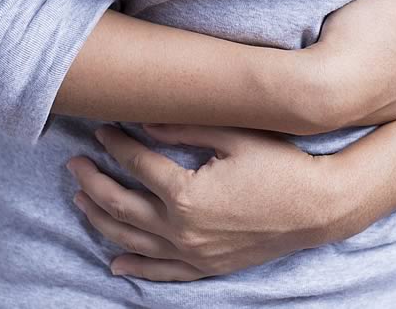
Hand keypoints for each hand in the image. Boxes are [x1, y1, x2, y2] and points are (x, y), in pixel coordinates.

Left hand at [68, 125, 356, 280]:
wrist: (320, 207)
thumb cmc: (282, 166)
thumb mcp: (234, 137)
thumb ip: (185, 129)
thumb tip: (144, 122)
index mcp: (185, 194)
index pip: (136, 165)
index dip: (115, 145)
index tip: (102, 130)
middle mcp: (182, 230)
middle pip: (120, 206)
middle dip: (93, 182)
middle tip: (75, 165)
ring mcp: (193, 253)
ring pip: (131, 240)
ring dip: (100, 220)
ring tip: (81, 201)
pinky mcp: (208, 267)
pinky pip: (162, 273)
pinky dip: (136, 267)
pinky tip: (116, 261)